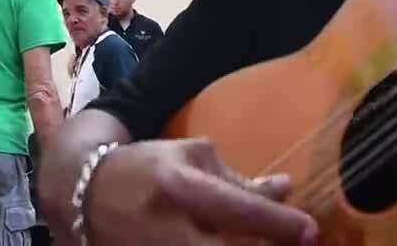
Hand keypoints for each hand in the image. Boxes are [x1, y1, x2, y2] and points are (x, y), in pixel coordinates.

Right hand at [81, 138, 317, 244]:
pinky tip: (240, 245)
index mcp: (180, 187)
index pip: (239, 209)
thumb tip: (285, 189)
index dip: (279, 223)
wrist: (86, 195)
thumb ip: (237, 178)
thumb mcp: (192, 159)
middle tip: (298, 243)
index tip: (311, 231)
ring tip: (269, 242)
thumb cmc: (148, 169)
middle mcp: (169, 227)